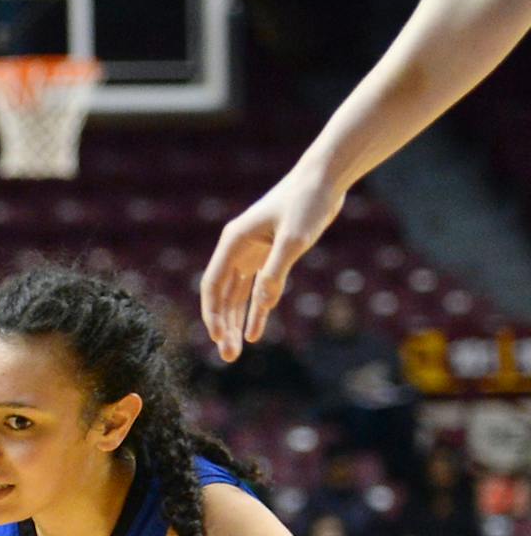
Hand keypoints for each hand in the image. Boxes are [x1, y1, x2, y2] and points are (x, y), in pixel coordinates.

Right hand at [199, 164, 343, 360]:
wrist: (324, 179)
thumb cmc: (306, 203)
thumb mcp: (293, 238)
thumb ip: (276, 271)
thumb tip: (263, 302)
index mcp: (233, 242)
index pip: (212, 285)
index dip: (212, 314)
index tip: (217, 338)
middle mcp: (237, 250)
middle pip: (222, 295)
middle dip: (222, 326)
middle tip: (227, 356)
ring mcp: (252, 254)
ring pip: (237, 296)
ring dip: (235, 322)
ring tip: (235, 352)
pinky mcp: (269, 256)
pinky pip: (257, 290)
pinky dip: (256, 310)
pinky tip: (254, 332)